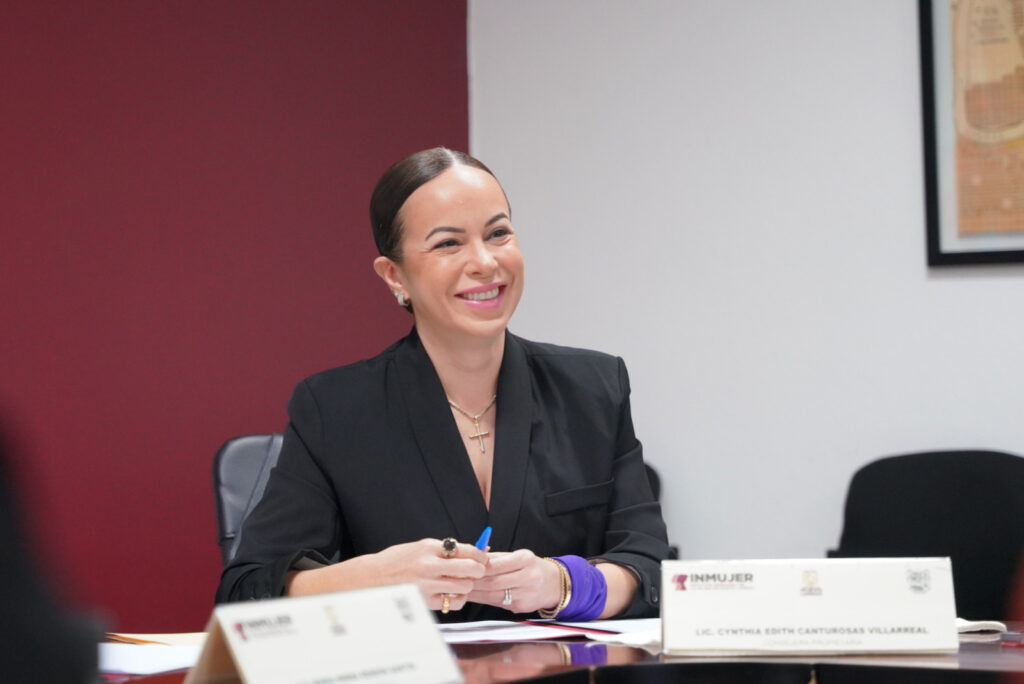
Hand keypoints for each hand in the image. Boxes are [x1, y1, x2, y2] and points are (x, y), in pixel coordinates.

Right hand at [373, 538, 487, 611]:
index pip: (466, 549)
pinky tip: (453, 594)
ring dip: (468, 585)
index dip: (480, 555)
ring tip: (461, 583)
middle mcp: (430, 565)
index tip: (483, 558)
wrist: (372, 578)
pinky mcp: (425, 601)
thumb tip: (471, 550)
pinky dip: (458, 599)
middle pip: (470, 568)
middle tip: (477, 571)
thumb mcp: (419, 548)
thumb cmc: (396, 561)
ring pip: (464, 586)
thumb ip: (443, 549)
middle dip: (479, 570)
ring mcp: (428, 584)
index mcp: (429, 547)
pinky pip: (453, 602)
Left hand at [467, 549, 561, 613]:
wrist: (553, 584)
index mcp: (526, 560)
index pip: (496, 565)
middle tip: (458, 581)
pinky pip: (497, 603)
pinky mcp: (521, 607)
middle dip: (473, 582)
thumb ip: (496, 557)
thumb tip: (474, 557)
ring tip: (462, 589)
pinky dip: (483, 600)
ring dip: (475, 593)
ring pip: (493, 595)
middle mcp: (528, 577)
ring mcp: (526, 595)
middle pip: (493, 582)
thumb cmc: (532, 567)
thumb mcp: (518, 556)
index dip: (478, 568)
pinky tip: (474, 596)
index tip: (464, 568)